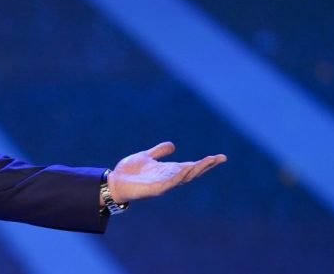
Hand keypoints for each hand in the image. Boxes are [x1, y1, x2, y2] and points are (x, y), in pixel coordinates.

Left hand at [106, 142, 225, 203]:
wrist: (114, 182)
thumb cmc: (129, 172)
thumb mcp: (146, 156)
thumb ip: (159, 152)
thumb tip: (173, 145)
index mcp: (168, 170)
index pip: (191, 166)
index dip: (205, 162)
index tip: (220, 157)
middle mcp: (169, 178)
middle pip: (192, 172)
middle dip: (206, 166)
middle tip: (220, 158)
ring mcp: (163, 184)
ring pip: (184, 177)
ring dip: (196, 170)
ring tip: (208, 162)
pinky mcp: (154, 189)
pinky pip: (169, 183)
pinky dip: (178, 177)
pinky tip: (185, 170)